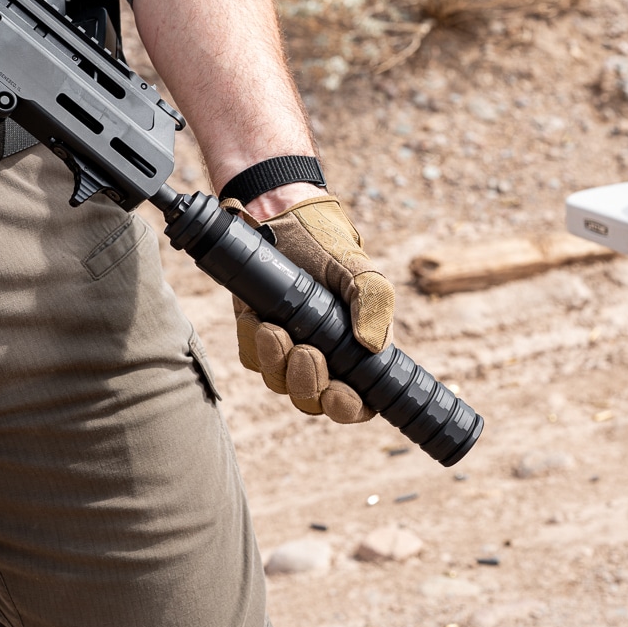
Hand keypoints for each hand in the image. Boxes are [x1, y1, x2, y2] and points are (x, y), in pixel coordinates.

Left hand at [225, 194, 394, 423]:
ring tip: (276, 327)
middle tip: (306, 350)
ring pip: (278, 382)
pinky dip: (253, 342)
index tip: (338, 392)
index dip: (347, 408)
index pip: (356, 403)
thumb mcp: (361, 270)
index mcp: (356, 351)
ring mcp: (288, 349)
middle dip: (307, 382)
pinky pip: (252, 358)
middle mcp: (323, 357)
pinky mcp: (258, 335)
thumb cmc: (330, 245)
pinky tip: (258, 316)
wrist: (285, 218)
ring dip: (277, 361)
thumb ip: (375, 303)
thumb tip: (374, 346)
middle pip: (312, 401)